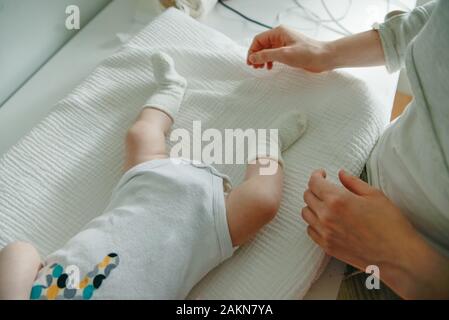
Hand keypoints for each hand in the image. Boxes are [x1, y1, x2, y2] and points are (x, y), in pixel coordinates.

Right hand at [247, 25, 331, 71]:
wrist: (324, 57)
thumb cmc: (308, 53)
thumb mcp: (284, 54)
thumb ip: (266, 55)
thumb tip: (253, 58)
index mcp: (279, 32)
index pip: (259, 40)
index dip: (252, 51)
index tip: (250, 62)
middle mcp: (281, 36)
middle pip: (262, 45)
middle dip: (257, 55)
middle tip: (254, 67)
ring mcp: (285, 43)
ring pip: (268, 50)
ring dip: (262, 59)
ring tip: (261, 68)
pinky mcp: (290, 51)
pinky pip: (275, 54)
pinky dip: (270, 61)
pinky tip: (270, 67)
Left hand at [301, 169, 448, 298]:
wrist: (397, 256)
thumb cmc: (390, 225)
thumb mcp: (375, 195)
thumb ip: (353, 182)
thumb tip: (341, 174)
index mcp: (337, 199)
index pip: (314, 183)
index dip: (317, 175)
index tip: (322, 174)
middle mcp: (326, 216)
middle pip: (307, 196)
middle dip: (315, 189)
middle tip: (326, 188)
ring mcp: (325, 233)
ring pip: (306, 213)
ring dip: (313, 205)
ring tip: (325, 204)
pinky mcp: (327, 246)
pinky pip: (310, 230)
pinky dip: (314, 223)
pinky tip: (326, 220)